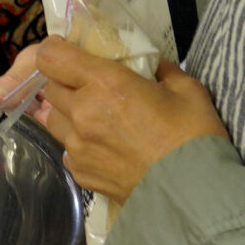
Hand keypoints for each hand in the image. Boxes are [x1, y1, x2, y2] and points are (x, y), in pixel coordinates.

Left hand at [10, 38, 229, 205]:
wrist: (194, 194)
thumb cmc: (194, 136)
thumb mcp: (187, 89)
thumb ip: (160, 70)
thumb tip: (149, 66)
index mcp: (105, 83)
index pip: (50, 57)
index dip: (54, 50)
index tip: (67, 50)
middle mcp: (82, 112)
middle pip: (50, 87)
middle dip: (64, 81)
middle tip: (89, 84)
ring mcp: (77, 146)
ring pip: (52, 118)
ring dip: (67, 112)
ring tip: (94, 116)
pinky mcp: (80, 173)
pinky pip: (66, 148)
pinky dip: (77, 142)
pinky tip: (102, 145)